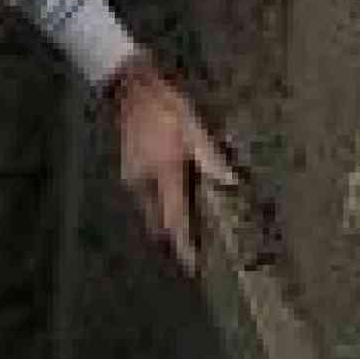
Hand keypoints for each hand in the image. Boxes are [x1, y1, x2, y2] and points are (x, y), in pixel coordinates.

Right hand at [109, 54, 236, 274]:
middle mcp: (144, 182)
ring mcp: (132, 180)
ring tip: (187, 221)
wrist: (131, 90)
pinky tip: (173, 196)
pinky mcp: (128, 174)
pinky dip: (159, 206)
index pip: (174, 219)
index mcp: (164, 172)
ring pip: (151, 214)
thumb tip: (230, 182)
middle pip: (159, 225)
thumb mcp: (194, 126)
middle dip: (175, 238)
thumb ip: (210, 156)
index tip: (193, 267)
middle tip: (195, 246)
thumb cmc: (166, 107)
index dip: (184, 246)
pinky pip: (145, 201)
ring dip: (166, 221)